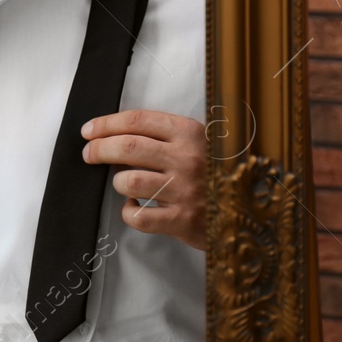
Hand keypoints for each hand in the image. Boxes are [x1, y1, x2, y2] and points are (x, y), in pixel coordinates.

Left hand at [81, 110, 206, 250]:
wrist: (252, 208)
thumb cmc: (217, 172)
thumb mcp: (200, 142)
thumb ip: (166, 135)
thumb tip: (117, 134)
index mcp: (189, 133)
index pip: (138, 120)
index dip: (107, 124)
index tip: (89, 130)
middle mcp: (187, 159)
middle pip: (128, 147)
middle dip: (100, 148)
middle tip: (89, 153)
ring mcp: (185, 190)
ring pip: (129, 180)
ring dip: (118, 181)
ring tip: (124, 183)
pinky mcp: (182, 220)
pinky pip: (138, 216)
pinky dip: (128, 212)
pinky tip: (134, 206)